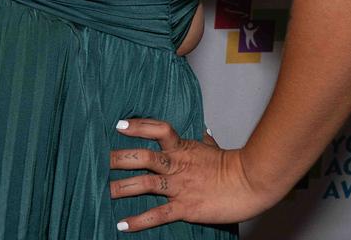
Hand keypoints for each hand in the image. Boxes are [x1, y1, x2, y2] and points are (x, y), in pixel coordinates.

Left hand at [108, 118, 279, 231]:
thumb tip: (202, 131)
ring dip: (122, 188)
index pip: (158, 130)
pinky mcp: (186, 207)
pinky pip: (159, 214)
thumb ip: (204, 141)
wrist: (253, 183)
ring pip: (145, 184)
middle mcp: (177, 165)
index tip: (118, 126)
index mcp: (183, 148)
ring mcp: (180, 186)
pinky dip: (139, 220)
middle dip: (118, 158)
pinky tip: (123, 225)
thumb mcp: (215, 149)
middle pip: (143, 157)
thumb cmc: (236, 166)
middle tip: (97, 159)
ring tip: (102, 192)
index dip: (138, 126)